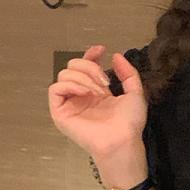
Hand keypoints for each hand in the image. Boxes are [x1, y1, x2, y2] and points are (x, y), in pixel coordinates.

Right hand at [48, 43, 146, 180]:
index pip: (84, 65)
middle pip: (73, 65)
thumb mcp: (134, 93)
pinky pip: (55, 89)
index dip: (90, 54)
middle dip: (90, 67)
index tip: (102, 50)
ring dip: (83, 77)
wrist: (122, 140)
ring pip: (64, 74)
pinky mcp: (60, 112)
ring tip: (98, 91)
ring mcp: (69, 104)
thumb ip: (128, 73)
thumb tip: (115, 56)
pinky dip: (70, 84)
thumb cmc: (129, 123)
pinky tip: (84, 91)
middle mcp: (80, 95)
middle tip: (104, 83)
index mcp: (95, 91)